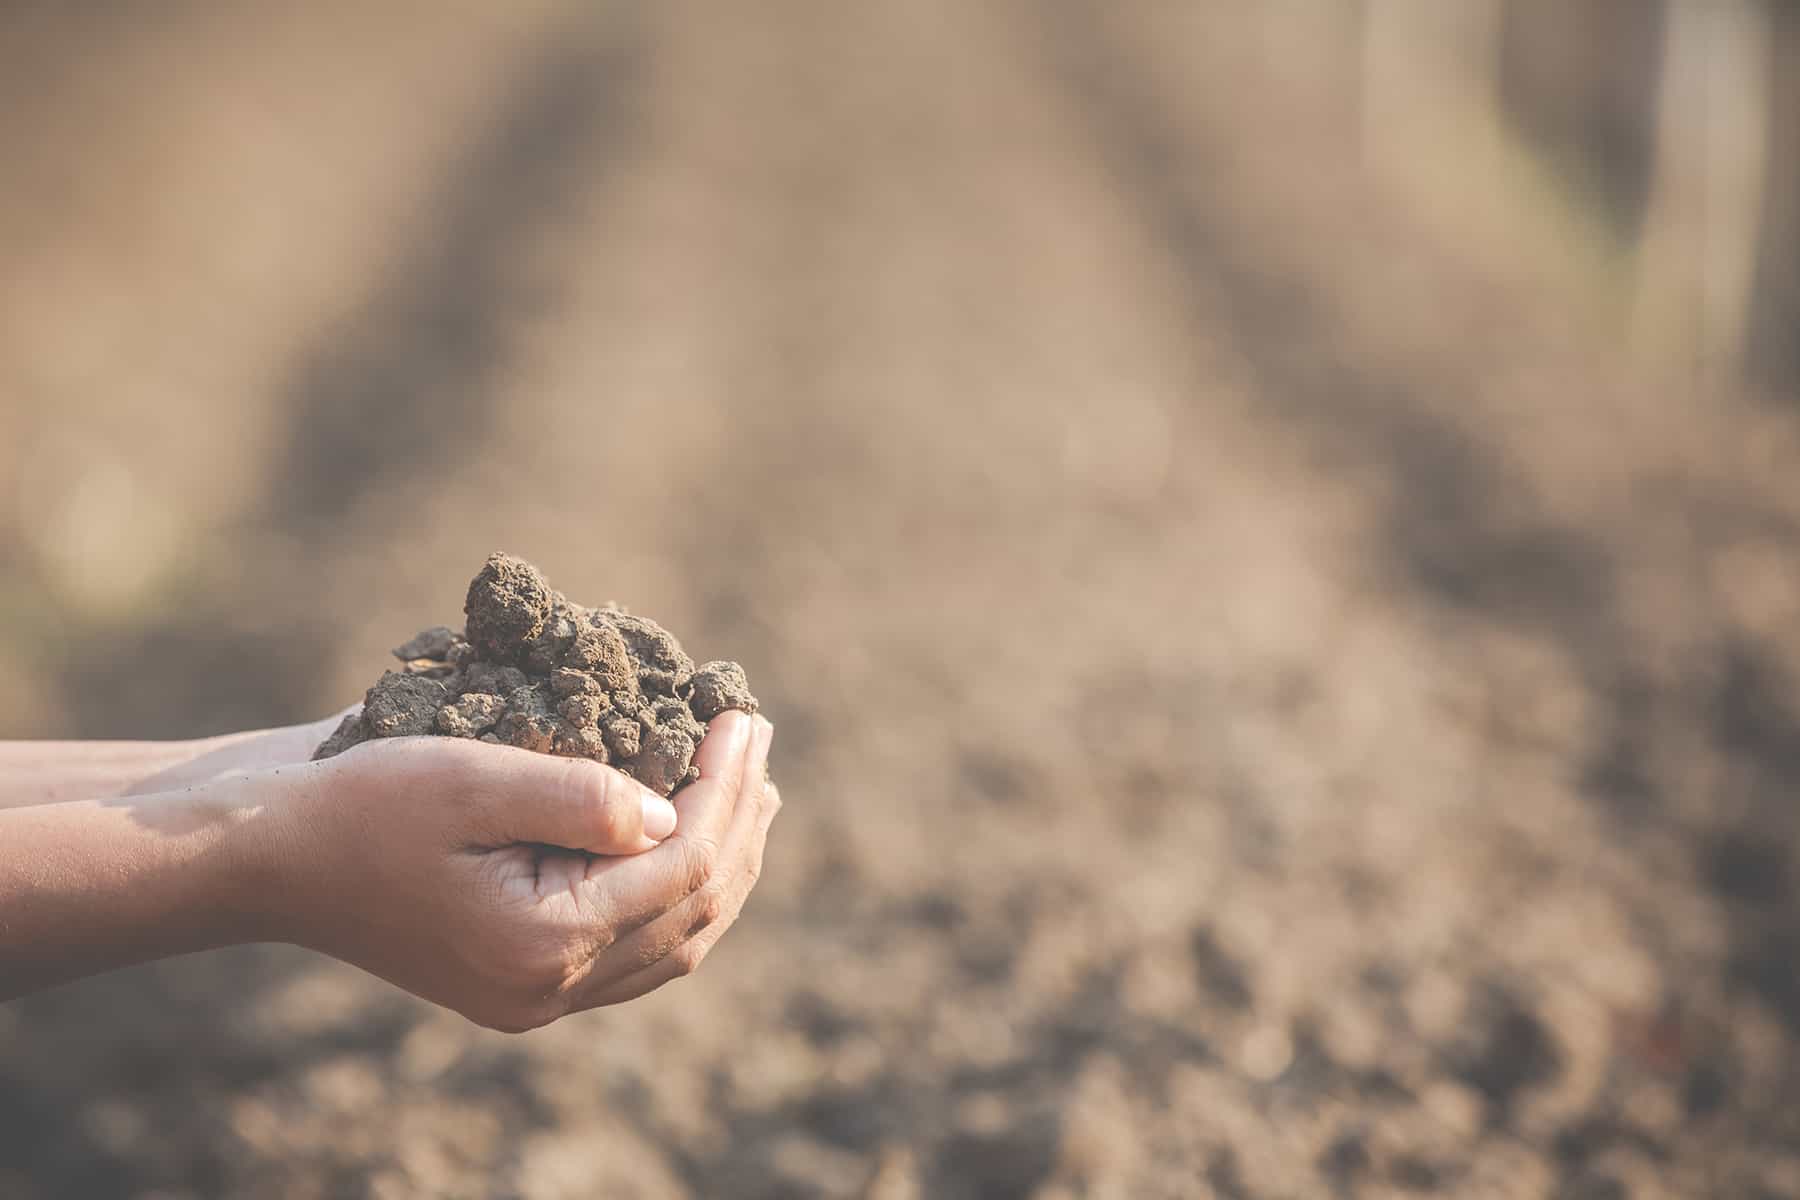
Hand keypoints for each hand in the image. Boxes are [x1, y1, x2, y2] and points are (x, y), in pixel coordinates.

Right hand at [266, 710, 778, 1031]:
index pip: (681, 866)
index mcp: (541, 946)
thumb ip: (580, 798)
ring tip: (750, 790)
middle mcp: (547, 989)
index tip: (744, 716)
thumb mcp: (471, 777)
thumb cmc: (359, 805)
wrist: (269, 857)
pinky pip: (633, 950)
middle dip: (739, 822)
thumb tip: (671, 813)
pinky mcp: (520, 979)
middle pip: (691, 910)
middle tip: (758, 742)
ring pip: (672, 940)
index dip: (726, 788)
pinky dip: (676, 894)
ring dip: (722, 863)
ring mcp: (535, 995)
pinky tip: (689, 840)